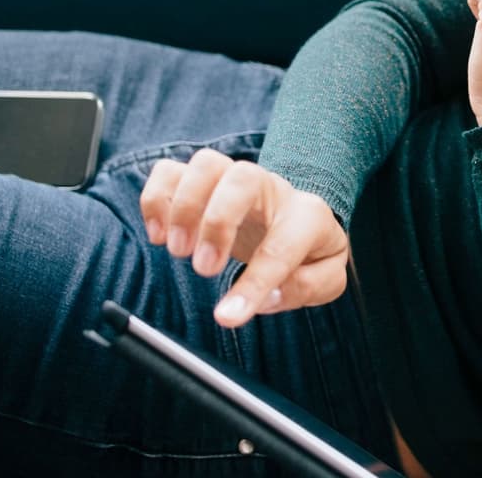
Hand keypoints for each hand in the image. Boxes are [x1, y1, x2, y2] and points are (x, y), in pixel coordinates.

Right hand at [139, 148, 349, 328]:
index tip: (228, 316)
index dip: (254, 283)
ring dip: (182, 206)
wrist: (299, 220)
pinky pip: (170, 170)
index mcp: (308, 216)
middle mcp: (271, 188)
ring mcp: (235, 181)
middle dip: (216, 222)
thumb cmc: (310, 251)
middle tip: (203, 268)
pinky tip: (158, 234)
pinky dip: (155, 198)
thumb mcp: (326, 278)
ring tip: (177, 249)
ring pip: (206, 164)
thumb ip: (303, 288)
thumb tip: (266, 298)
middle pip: (243, 176)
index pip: (282, 245)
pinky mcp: (204, 184)